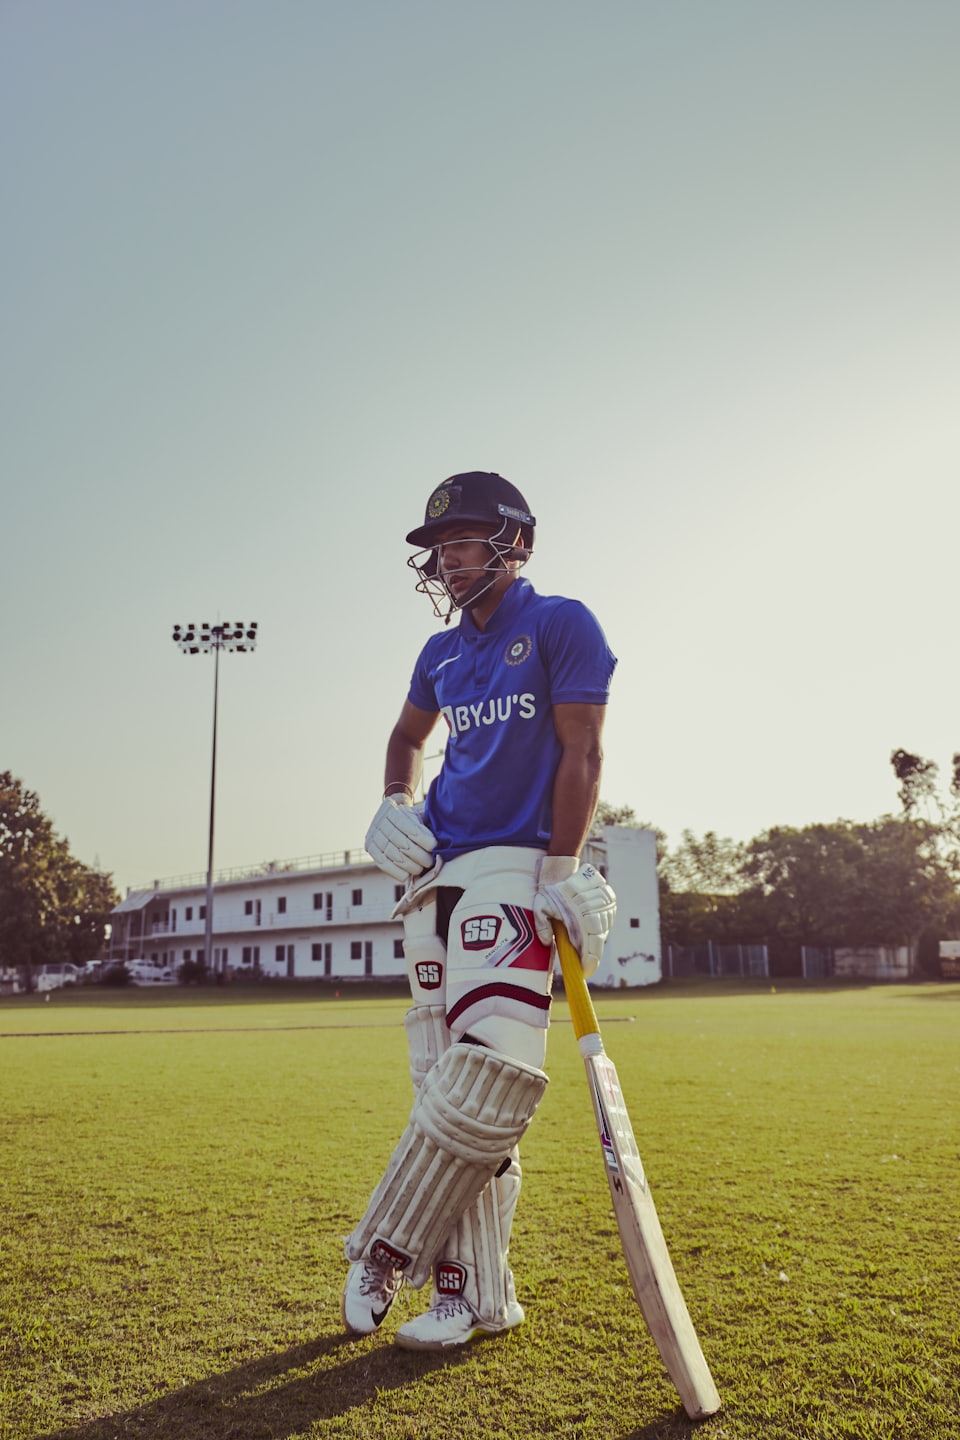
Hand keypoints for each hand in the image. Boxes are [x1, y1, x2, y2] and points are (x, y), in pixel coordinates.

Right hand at [365, 797, 436, 880]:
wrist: (390, 815)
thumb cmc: (411, 815)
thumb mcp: (418, 811)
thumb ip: (428, 819)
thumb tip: (444, 833)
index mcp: (391, 809)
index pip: (409, 827)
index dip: (423, 838)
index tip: (434, 846)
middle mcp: (379, 822)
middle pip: (402, 843)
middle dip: (419, 855)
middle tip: (430, 861)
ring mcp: (373, 836)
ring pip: (393, 855)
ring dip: (410, 865)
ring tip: (421, 868)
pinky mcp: (370, 848)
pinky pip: (382, 863)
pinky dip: (395, 872)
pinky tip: (406, 876)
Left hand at [533, 856, 615, 978]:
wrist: (564, 868)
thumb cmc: (550, 891)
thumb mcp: (539, 906)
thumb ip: (542, 924)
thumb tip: (546, 941)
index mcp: (580, 912)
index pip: (591, 943)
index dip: (590, 961)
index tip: (585, 972)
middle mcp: (597, 908)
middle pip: (599, 940)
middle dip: (591, 953)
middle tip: (583, 964)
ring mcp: (607, 903)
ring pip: (604, 931)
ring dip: (594, 940)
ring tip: (582, 941)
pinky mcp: (611, 900)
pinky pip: (607, 921)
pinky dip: (599, 929)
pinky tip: (588, 928)